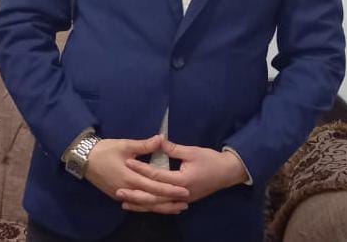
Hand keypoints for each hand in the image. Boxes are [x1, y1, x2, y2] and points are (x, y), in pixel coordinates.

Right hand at [84, 134, 189, 213]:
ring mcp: (121, 195)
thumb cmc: (106, 149)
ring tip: (176, 207)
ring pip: (144, 205)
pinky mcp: (118, 196)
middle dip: (169, 202)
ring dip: (161, 207)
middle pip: (151, 200)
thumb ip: (145, 145)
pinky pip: (137, 204)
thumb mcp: (126, 145)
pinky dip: (148, 206)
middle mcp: (127, 189)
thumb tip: (162, 138)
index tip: (184, 190)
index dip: (170, 189)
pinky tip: (157, 206)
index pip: (154, 186)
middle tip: (185, 201)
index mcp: (130, 176)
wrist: (85, 159)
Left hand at [118, 137, 247, 210]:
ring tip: (125, 202)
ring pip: (157, 205)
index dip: (141, 168)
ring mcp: (182, 200)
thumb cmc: (210, 160)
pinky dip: (152, 206)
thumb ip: (173, 148)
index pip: (157, 175)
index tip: (128, 162)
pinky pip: (164, 206)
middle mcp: (180, 193)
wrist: (227, 173)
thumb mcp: (192, 151)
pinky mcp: (183, 200)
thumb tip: (158, 140)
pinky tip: (142, 206)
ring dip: (141, 204)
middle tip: (118, 190)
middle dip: (135, 193)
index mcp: (182, 180)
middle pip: (153, 196)